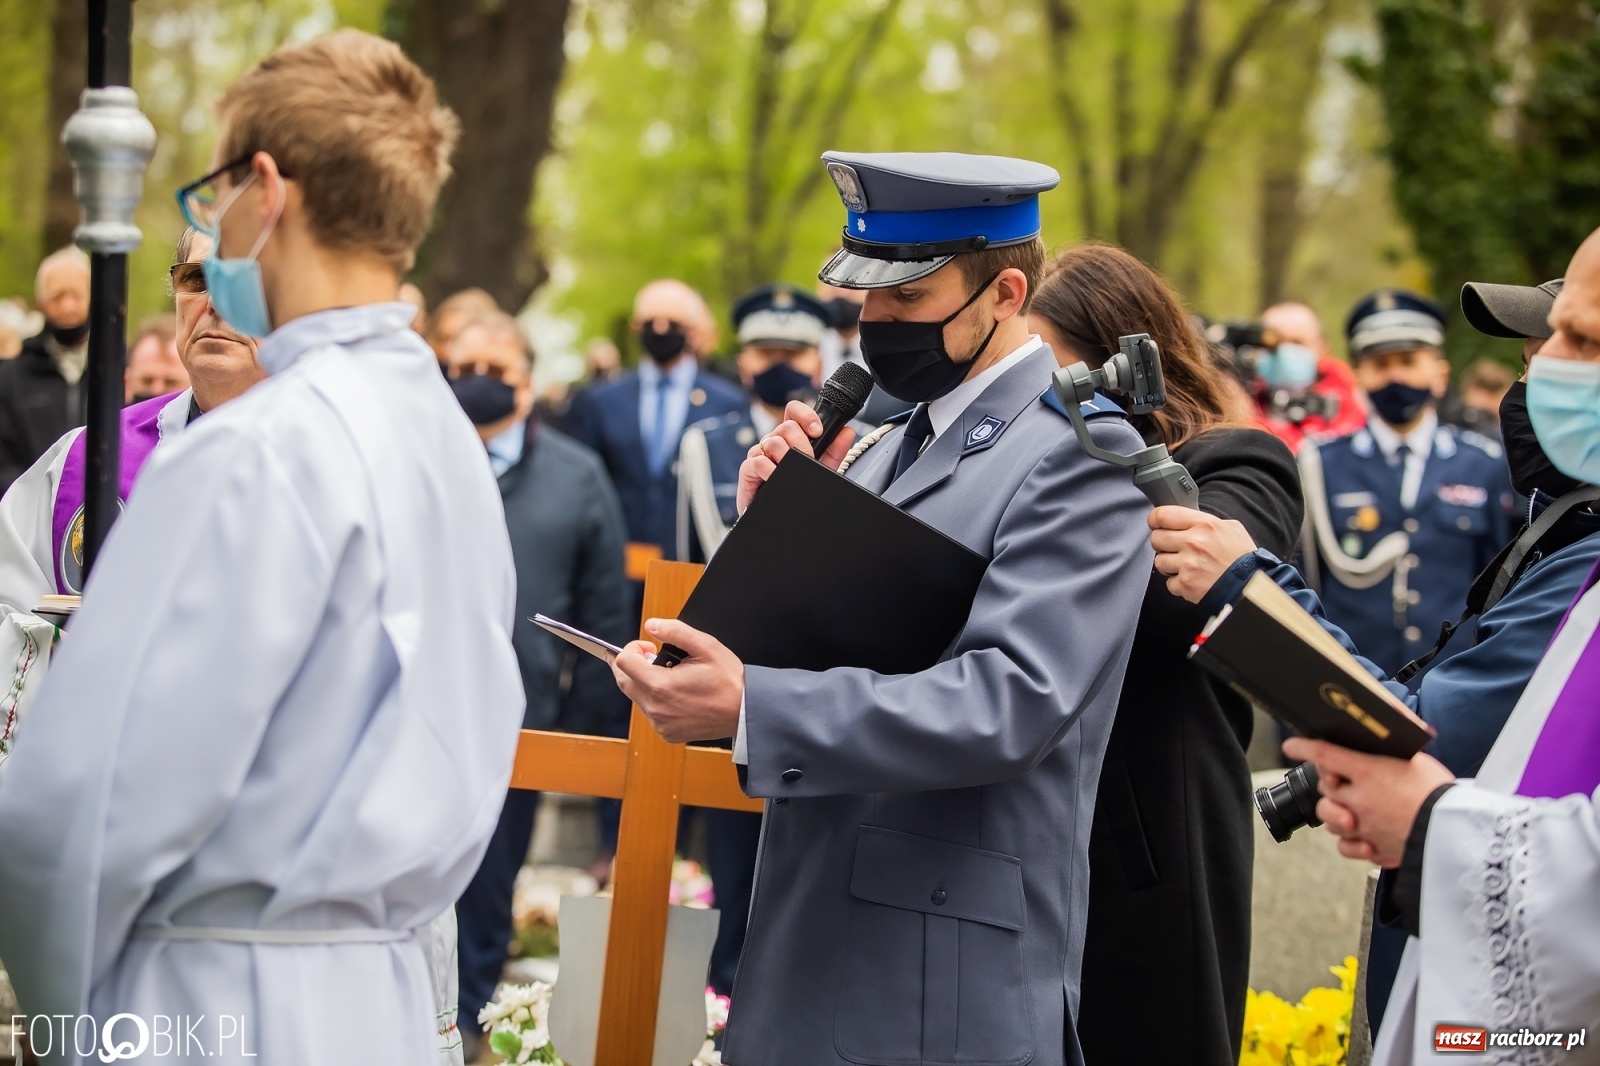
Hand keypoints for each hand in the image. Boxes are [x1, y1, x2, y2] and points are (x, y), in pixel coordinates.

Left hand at [611, 618, 743, 743]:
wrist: (746, 711)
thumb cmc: (729, 680)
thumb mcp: (706, 646)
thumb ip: (675, 631)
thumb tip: (652, 625)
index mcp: (661, 686)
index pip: (623, 663)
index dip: (632, 648)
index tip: (648, 646)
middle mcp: (656, 709)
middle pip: (623, 681)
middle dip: (632, 664)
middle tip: (650, 655)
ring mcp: (660, 724)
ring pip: (636, 697)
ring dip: (643, 681)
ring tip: (668, 673)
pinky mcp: (667, 733)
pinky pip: (649, 711)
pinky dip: (654, 699)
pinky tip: (674, 692)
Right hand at [735, 399, 856, 513]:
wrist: (782, 519)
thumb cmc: (799, 491)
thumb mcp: (821, 469)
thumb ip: (835, 451)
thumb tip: (848, 431)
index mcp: (791, 437)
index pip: (793, 412)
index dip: (805, 415)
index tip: (817, 431)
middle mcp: (774, 441)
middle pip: (786, 427)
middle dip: (802, 443)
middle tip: (809, 460)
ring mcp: (760, 454)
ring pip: (773, 441)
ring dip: (787, 457)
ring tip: (792, 472)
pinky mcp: (748, 470)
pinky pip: (758, 461)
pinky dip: (770, 470)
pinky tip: (776, 478)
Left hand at [1149, 506, 1258, 602]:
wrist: (1251, 585)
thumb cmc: (1243, 557)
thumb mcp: (1231, 528)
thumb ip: (1206, 521)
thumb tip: (1186, 519)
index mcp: (1204, 525)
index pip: (1162, 515)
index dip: (1155, 519)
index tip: (1157, 524)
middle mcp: (1193, 543)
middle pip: (1156, 538)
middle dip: (1163, 543)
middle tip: (1175, 547)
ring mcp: (1188, 565)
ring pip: (1159, 561)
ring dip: (1169, 564)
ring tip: (1186, 565)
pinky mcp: (1185, 585)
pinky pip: (1168, 582)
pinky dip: (1178, 583)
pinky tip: (1192, 579)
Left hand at [1282, 737, 1455, 867]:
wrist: (1459, 833)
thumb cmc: (1441, 794)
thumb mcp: (1417, 760)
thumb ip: (1392, 751)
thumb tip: (1392, 726)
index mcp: (1367, 771)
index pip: (1324, 755)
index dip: (1303, 747)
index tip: (1291, 745)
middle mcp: (1359, 799)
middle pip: (1325, 789)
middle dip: (1331, 784)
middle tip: (1345, 782)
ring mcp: (1363, 827)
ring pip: (1331, 819)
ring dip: (1338, 813)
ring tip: (1355, 809)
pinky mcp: (1373, 850)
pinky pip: (1346, 847)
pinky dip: (1350, 841)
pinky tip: (1363, 835)